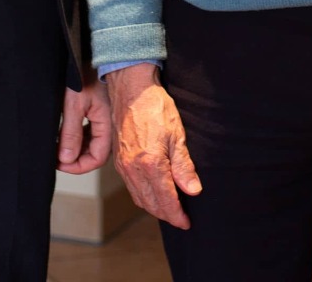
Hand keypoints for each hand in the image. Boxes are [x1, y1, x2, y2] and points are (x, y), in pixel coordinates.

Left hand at [58, 81, 113, 174]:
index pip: (97, 158)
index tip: (60, 163)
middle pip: (95, 153)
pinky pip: (91, 133)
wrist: (95, 55)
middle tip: (55, 157)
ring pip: (92, 144)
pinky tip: (66, 135)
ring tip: (58, 146)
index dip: (78, 166)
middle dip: (75, 159)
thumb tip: (66, 158)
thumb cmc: (87, 74)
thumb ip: (71, 133)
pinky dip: (79, 138)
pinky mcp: (99, 113)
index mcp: (107, 126)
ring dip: (76, 149)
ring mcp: (105, 120)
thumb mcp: (74, 104)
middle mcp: (110, 126)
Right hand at [105, 64, 200, 228]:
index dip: (177, 215)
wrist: (131, 90)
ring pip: (139, 198)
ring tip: (169, 209)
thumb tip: (193, 190)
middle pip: (151, 204)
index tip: (186, 222)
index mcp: (150, 163)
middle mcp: (133, 168)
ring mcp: (123, 165)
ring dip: (153, 208)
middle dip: (166, 215)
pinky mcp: (118, 160)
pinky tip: (152, 193)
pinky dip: (142, 196)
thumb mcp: (177, 135)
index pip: (166, 200)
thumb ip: (184, 166)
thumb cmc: (154, 106)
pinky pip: (130, 187)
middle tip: (180, 218)